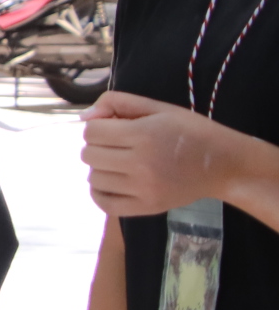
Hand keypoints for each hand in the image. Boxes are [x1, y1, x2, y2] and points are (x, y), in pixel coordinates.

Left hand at [82, 91, 251, 215]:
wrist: (225, 165)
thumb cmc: (191, 132)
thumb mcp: (159, 107)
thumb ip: (119, 103)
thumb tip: (84, 116)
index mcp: (143, 134)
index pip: (92, 132)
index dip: (97, 127)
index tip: (112, 128)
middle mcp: (140, 163)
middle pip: (89, 155)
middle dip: (97, 146)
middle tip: (115, 146)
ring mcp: (143, 188)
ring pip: (94, 178)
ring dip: (100, 168)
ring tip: (117, 163)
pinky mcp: (147, 207)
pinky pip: (104, 203)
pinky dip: (99, 193)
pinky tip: (111, 182)